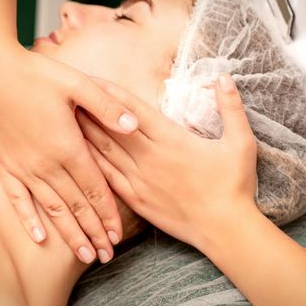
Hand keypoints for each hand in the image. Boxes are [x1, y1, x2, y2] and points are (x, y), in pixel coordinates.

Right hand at [0, 45, 135, 263]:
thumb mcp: (78, 84)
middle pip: (75, 205)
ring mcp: (22, 166)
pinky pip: (17, 198)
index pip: (94, 188)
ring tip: (84, 254)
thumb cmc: (37, 74)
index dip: (107, 213)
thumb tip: (134, 124)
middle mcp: (45, 163)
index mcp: (68, 145)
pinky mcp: (3, 164)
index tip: (117, 235)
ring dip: (68, 233)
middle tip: (106, 255)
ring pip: (51, 208)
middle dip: (93, 231)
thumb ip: (107, 107)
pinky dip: (28, 218)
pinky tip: (38, 237)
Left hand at [78, 74, 257, 249]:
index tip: (90, 79)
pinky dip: (90, 165)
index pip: (132, 110)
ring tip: (63, 119)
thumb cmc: (235, 185)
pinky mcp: (137, 200)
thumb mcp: (241, 142)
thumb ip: (231, 107)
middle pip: (110, 128)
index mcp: (171, 139)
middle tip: (66, 94)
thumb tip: (224, 76)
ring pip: (104, 152)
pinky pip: (107, 179)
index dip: (109, 93)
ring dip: (83, 134)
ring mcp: (140, 180)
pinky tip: (76, 156)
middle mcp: (149, 157)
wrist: (225, 229)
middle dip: (88, 108)